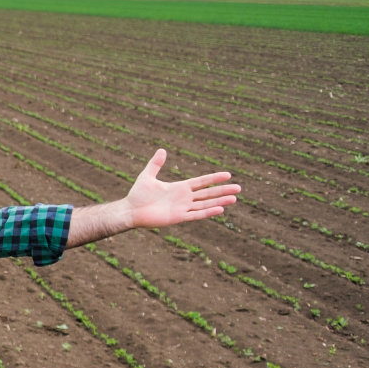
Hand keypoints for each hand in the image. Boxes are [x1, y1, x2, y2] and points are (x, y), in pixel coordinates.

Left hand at [124, 149, 240, 228]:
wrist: (130, 210)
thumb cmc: (137, 195)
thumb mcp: (147, 176)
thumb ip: (155, 164)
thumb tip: (162, 150)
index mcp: (179, 188)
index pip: (201, 182)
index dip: (214, 179)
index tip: (228, 175)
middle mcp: (184, 198)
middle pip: (207, 194)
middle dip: (222, 191)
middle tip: (239, 188)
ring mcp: (182, 208)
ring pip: (205, 204)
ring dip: (219, 202)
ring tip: (234, 199)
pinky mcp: (177, 217)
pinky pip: (195, 215)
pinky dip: (207, 213)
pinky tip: (219, 210)